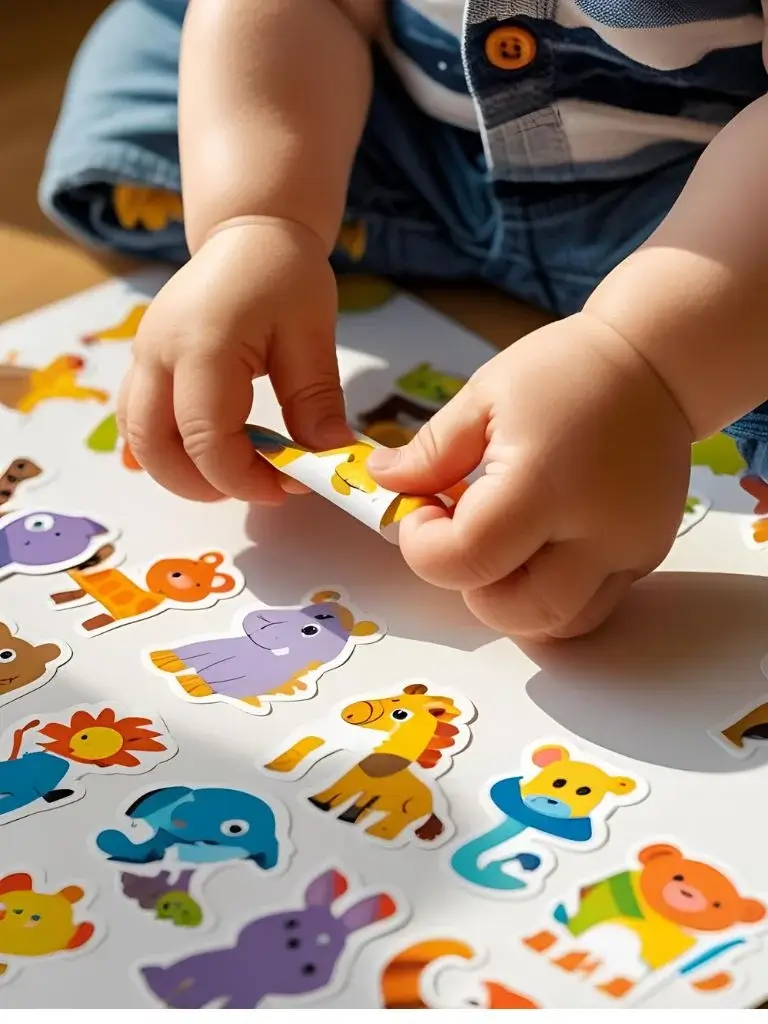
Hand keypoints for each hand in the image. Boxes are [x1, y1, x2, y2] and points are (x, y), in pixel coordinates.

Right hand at [118, 218, 352, 502]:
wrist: (250, 233)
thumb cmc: (283, 274)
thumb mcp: (312, 336)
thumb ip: (316, 402)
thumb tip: (329, 458)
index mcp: (203, 347)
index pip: (207, 441)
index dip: (244, 478)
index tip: (287, 486)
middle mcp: (159, 355)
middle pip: (156, 449)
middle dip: (204, 485)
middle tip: (257, 487)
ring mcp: (143, 357)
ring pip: (137, 439)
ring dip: (179, 471)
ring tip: (233, 472)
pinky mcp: (144, 362)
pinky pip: (135, 419)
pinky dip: (162, 448)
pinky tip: (199, 458)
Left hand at [368, 313, 692, 638]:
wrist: (654, 365)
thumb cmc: (568, 370)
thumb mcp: (483, 396)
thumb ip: (430, 452)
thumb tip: (385, 483)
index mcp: (543, 484)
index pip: (466, 561)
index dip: (425, 547)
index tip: (425, 510)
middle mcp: (593, 530)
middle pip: (512, 612)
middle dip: (469, 583)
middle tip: (463, 531)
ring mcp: (627, 551)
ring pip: (557, 624)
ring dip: (513, 598)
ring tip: (505, 541)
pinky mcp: (645, 557)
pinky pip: (590, 604)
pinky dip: (552, 590)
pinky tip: (541, 543)